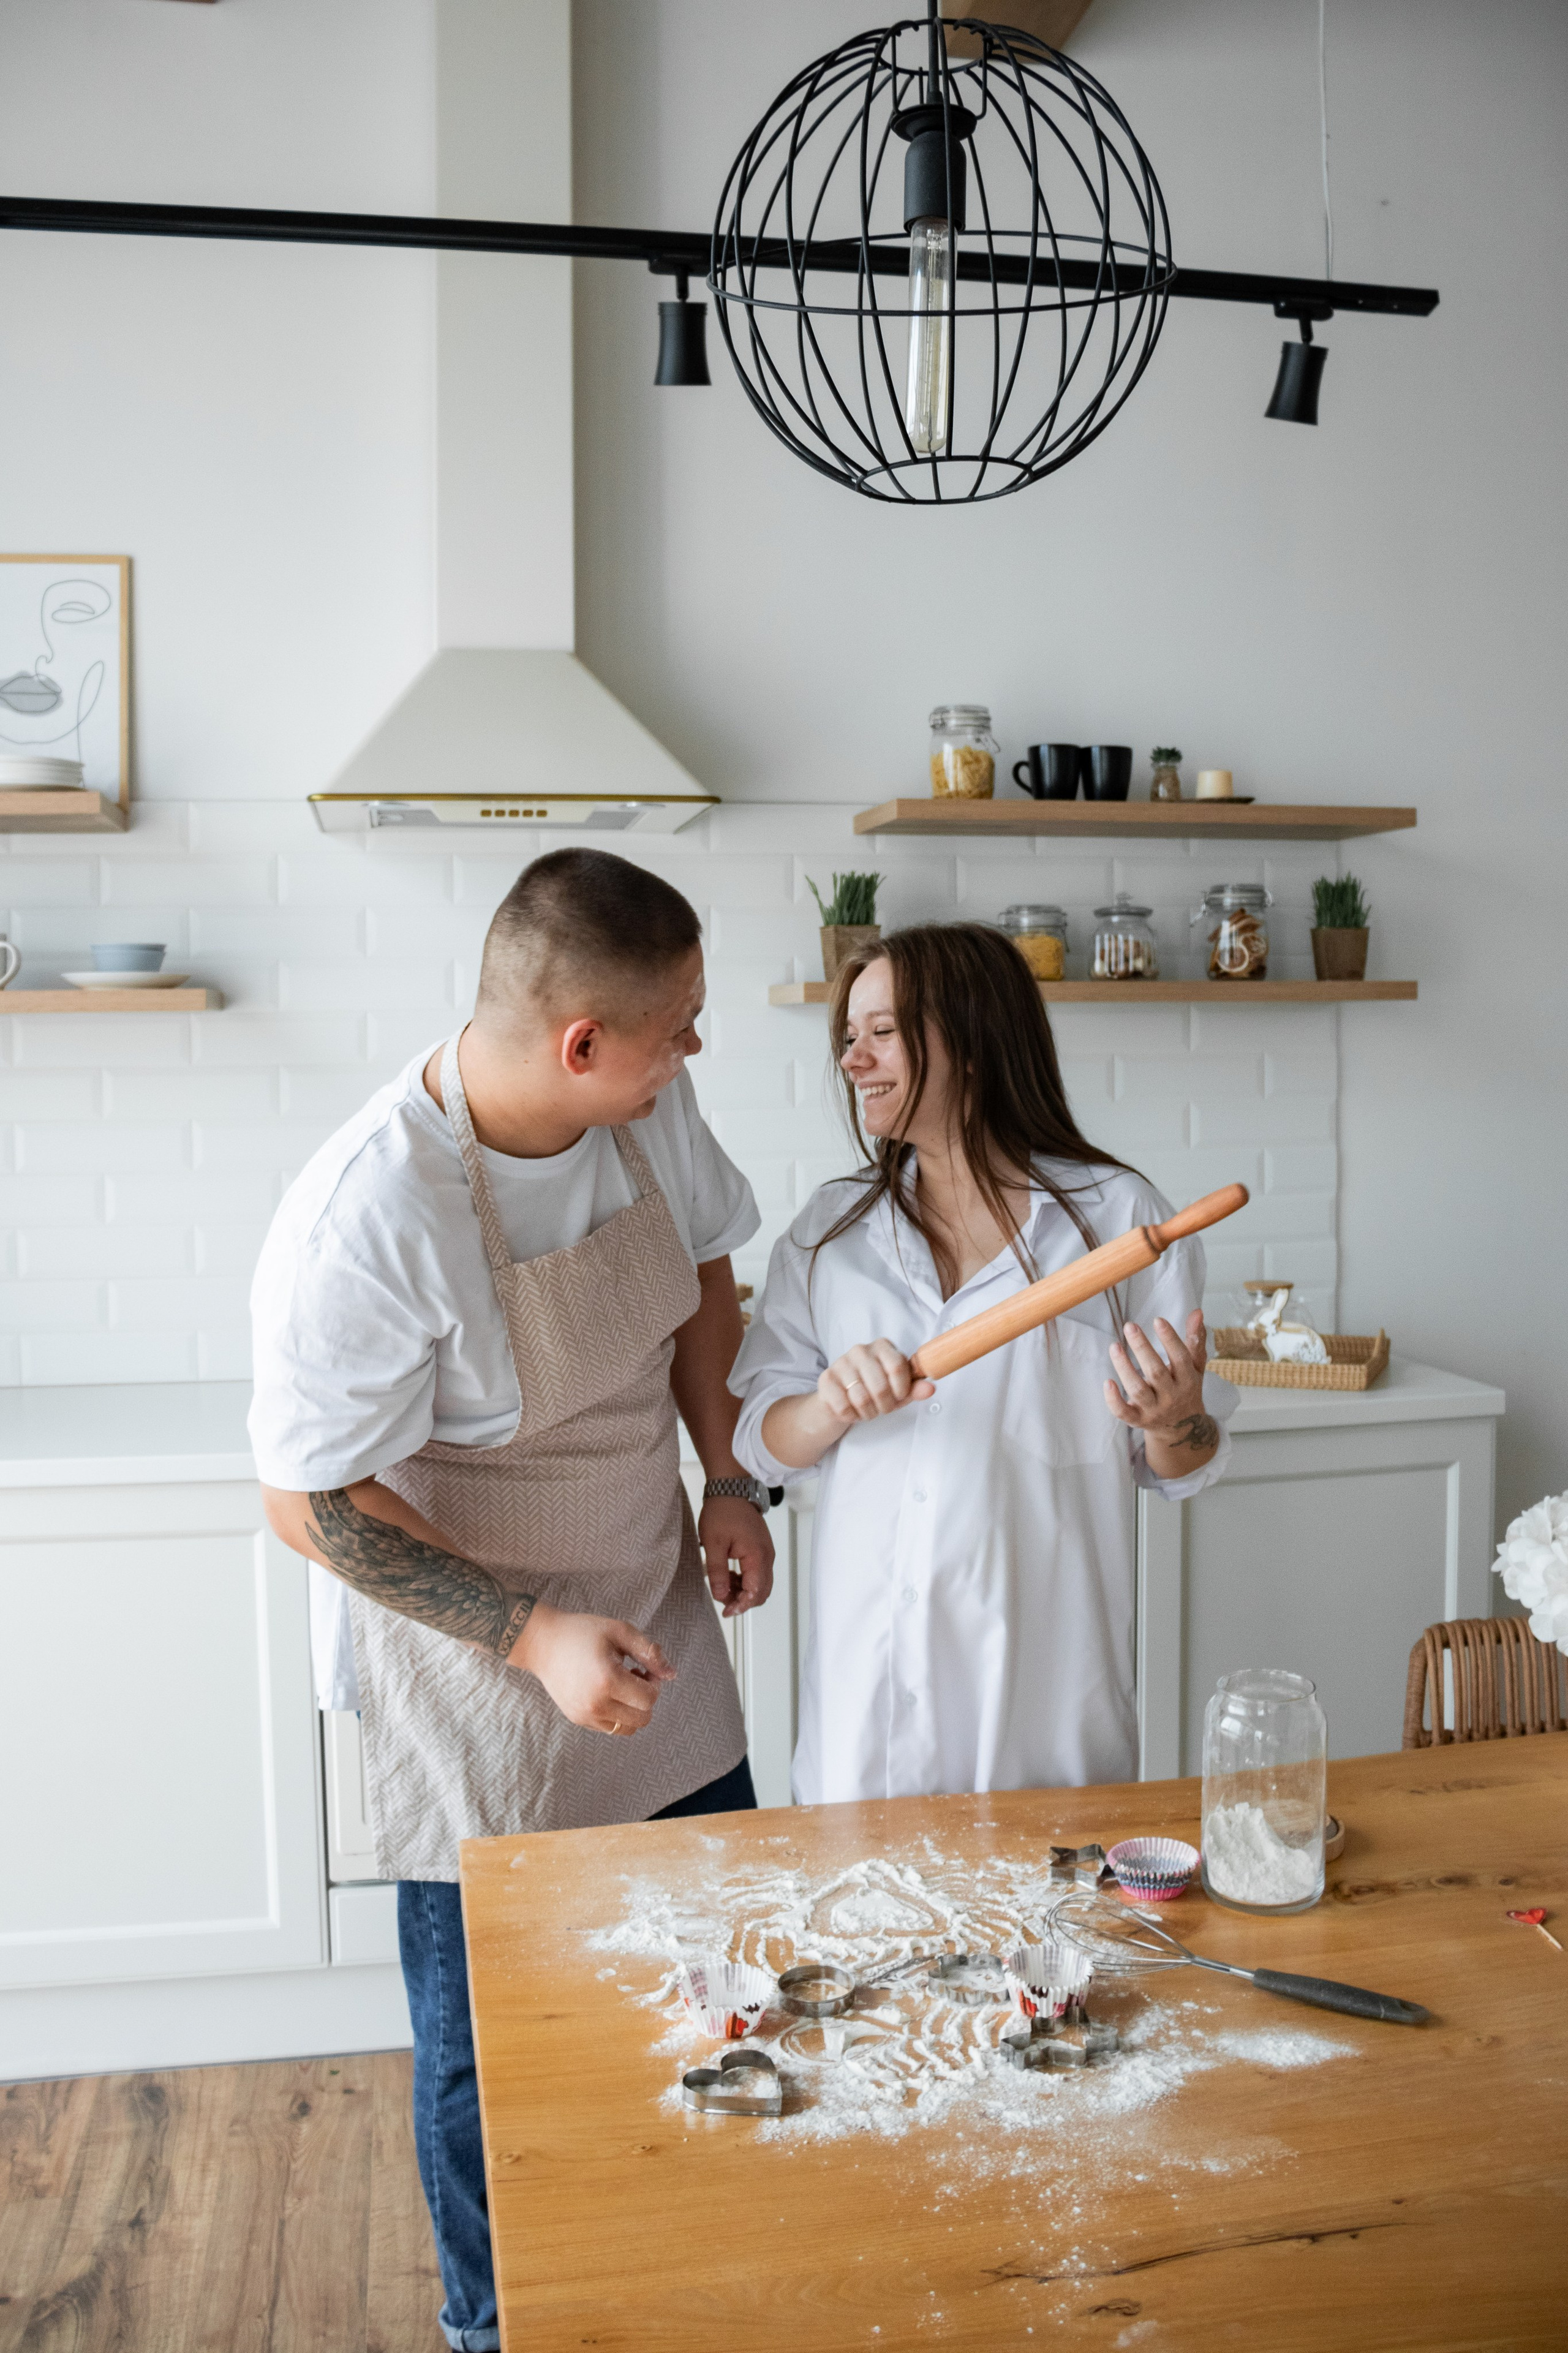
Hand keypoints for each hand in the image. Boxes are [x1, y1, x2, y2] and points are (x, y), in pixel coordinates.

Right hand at [507, 1602, 675, 1735]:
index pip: (649, 1699)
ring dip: (633, 1710)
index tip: (643, 1667)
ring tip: (621, 1686)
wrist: (542, 1643)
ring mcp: (585, 1715)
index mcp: (607, 1680)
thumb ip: (649, 1652)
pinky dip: (617, 1715)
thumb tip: (673, 1674)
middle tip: (634, 1675)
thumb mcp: (620, 1631)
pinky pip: (611, 1728)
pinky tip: (607, 1691)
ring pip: (628, 1729)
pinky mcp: (578, 1719)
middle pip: (642, 1718)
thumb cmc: (583, 1632)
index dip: (654, 1683)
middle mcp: (596, 1704)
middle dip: (646, 1698)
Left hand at [699, 1495, 774, 1618]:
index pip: (755, 1592)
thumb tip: (721, 1596)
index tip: (726, 1611)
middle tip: (723, 1601)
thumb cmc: (721, 1512)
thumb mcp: (713, 1544)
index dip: (741, 1605)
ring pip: (761, 1583)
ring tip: (723, 1586)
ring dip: (744, 1591)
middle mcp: (767, 1556)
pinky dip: (746, 1580)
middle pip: (762, 1591)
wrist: (730, 1490)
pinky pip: (759, 1572)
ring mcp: (766, 1552)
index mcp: (757, 1556)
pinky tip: (730, 1576)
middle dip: (743, 1600)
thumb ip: (717, 1572)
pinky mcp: (762, 1549)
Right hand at [818, 1339, 935, 1427]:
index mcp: (882, 1346)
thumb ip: (914, 1389)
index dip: (901, 1389)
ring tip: (867, 1410)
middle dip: (885, 1406)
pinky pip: (843, 1406)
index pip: (897, 1366)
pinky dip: (851, 1416)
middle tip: (882, 1408)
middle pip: (880, 1386)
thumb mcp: (898, 1391)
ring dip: (868, 1413)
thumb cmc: (874, 1391)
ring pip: (861, 1398)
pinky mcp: (826, 1379)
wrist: (840, 1399)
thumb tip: (930, 1388)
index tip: (899, 1396)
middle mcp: (860, 1350)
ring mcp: (840, 1362)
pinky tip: (851, 1410)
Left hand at [1103, 1312, 1219, 1467]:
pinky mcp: (1138, 1420)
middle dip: (1142, 1348)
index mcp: (1188, 1380)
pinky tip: (1107, 1382)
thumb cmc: (1185, 1389)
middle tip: (1130, 1326)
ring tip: (1114, 1346)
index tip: (1157, 1320)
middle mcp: (1172, 1396)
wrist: (1182, 1429)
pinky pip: (1123, 1412)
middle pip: (1156, 1372)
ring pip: (1137, 1390)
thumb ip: (1195, 1340)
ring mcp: (1154, 1410)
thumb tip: (1197, 1312)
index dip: (1170, 1339)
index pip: (1181, 1358)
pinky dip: (1113, 1400)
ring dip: (1124, 1367)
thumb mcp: (1195, 1366)